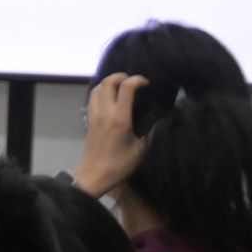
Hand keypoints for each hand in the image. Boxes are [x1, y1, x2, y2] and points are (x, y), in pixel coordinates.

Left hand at [73, 73, 150, 199]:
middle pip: (107, 82)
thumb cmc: (120, 164)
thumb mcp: (142, 149)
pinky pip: (92, 98)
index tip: (147, 83)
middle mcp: (104, 112)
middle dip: (120, 76)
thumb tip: (163, 118)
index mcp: (119, 118)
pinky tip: (111, 97)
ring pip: (97, 88)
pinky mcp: (88, 120)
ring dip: (109, 82)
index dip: (137, 80)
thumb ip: (152, 131)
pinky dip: (101, 91)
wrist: (94, 174)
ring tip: (122, 86)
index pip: (126, 88)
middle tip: (133, 80)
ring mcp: (94, 115)